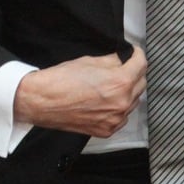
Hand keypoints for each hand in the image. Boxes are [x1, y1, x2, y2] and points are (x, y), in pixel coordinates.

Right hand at [12, 47, 146, 136]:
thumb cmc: (60, 81)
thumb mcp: (90, 61)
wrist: (42, 102)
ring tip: (110, 86)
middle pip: (141, 84)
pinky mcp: (107, 130)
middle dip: (134, 73)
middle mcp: (121, 103)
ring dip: (127, 92)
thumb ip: (112, 61)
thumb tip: (122, 60)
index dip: (137, 55)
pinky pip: (122, 117)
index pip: (141, 65)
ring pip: (132, 102)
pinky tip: (104, 101)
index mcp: (120, 83)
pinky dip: (117, 108)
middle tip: (122, 67)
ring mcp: (115, 120)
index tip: (134, 53)